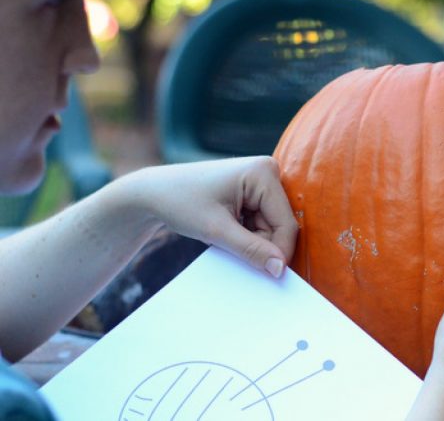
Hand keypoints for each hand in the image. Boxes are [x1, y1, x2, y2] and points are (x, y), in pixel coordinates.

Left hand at [121, 156, 297, 276]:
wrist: (154, 192)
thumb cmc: (180, 203)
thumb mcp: (216, 231)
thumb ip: (251, 250)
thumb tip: (280, 269)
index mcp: (263, 173)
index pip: (286, 223)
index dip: (279, 252)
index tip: (269, 276)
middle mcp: (268, 171)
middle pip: (280, 224)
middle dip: (262, 244)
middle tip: (230, 249)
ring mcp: (261, 179)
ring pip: (271, 226)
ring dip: (253, 240)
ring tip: (223, 236)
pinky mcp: (254, 189)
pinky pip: (262, 221)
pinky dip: (247, 234)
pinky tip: (226, 230)